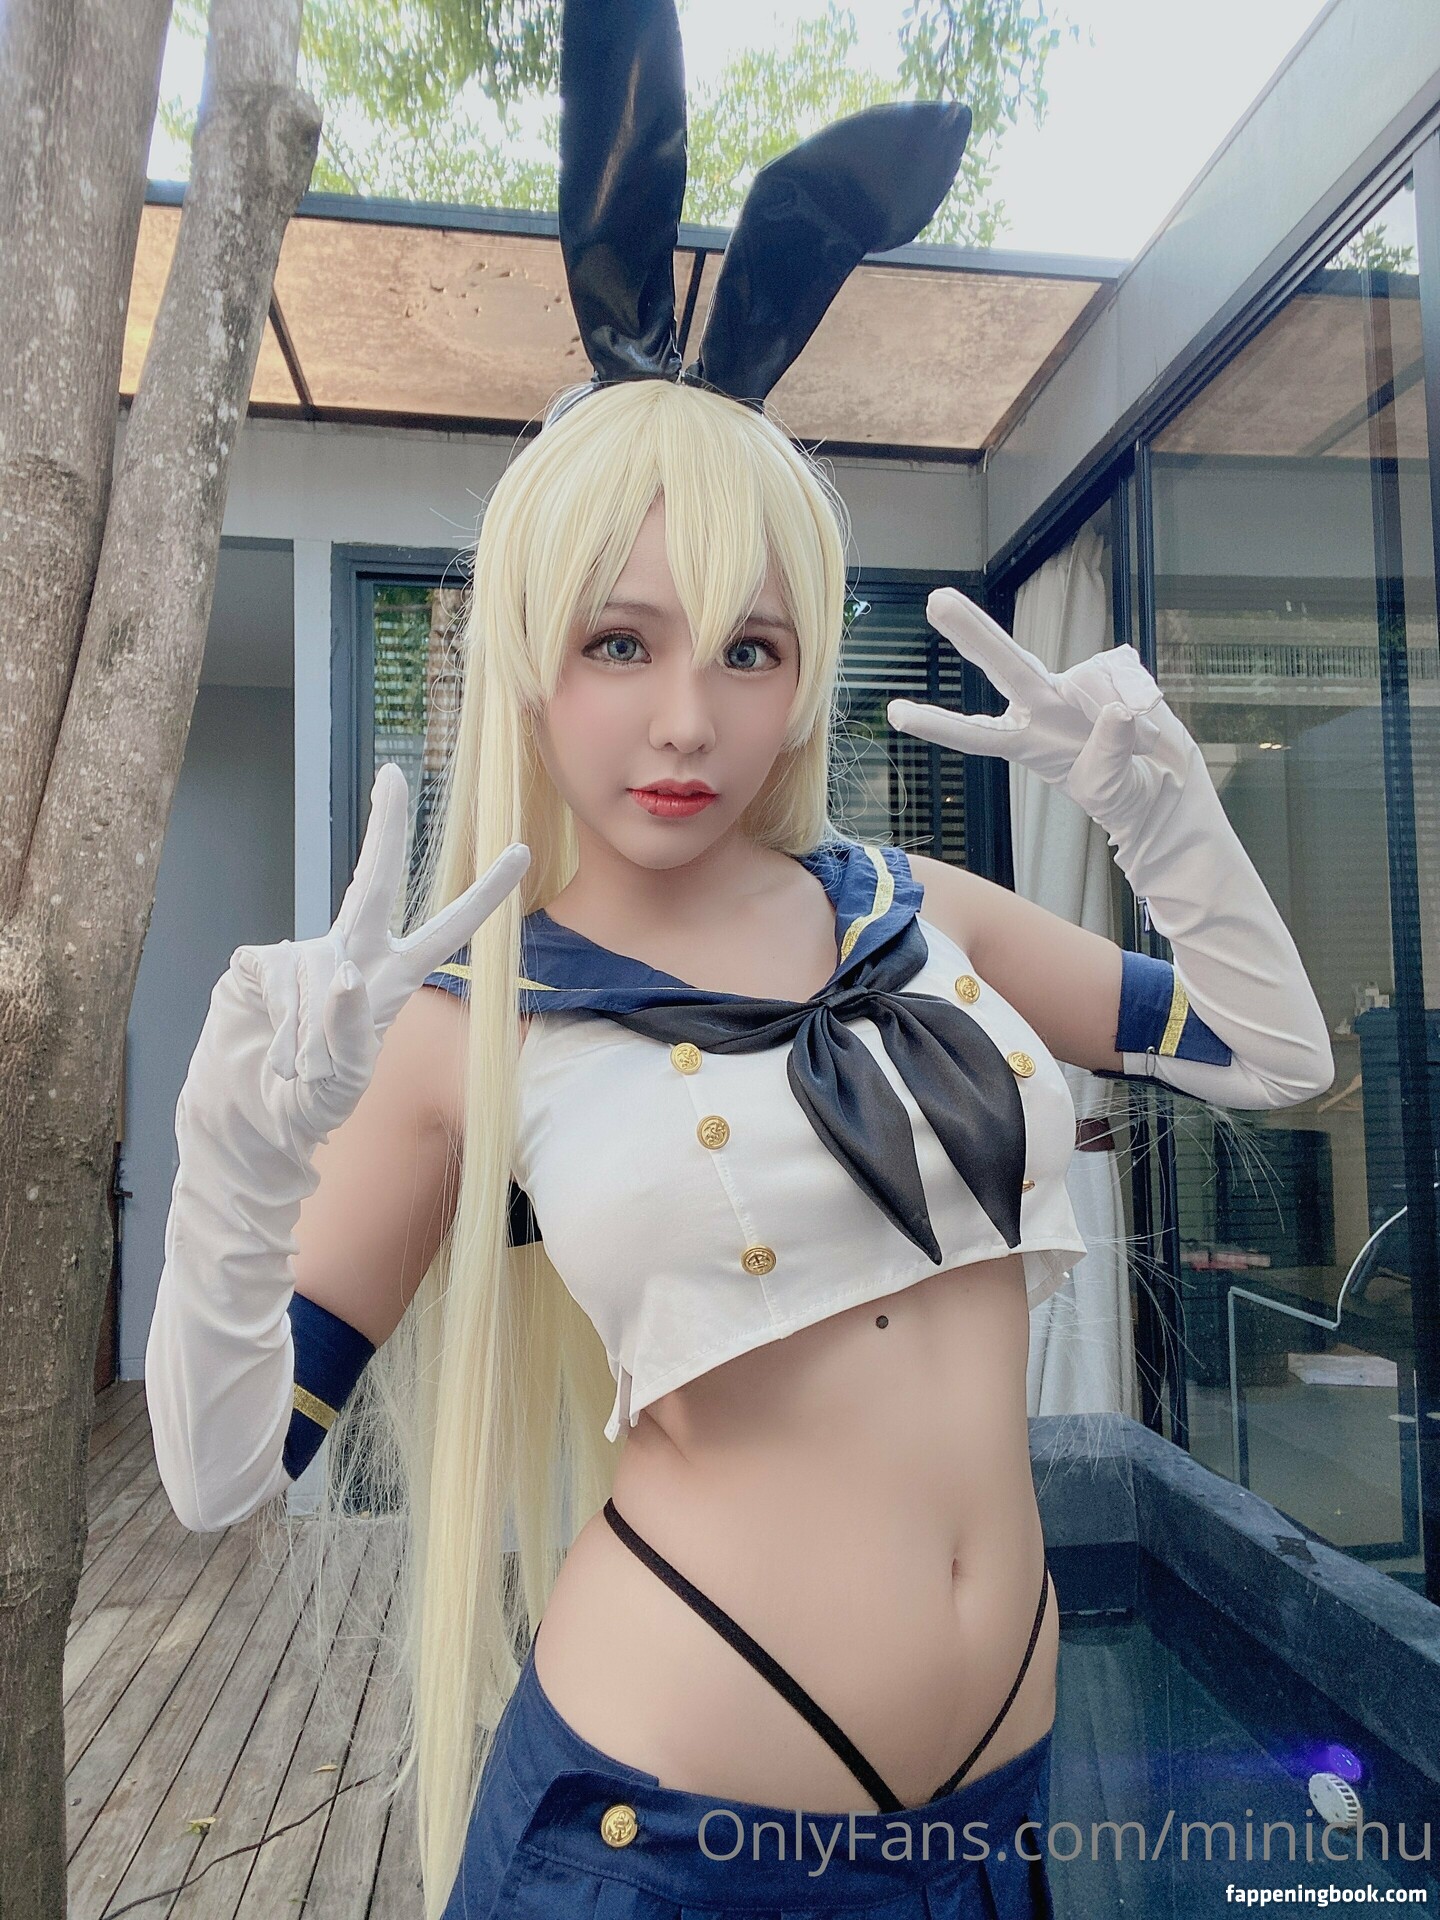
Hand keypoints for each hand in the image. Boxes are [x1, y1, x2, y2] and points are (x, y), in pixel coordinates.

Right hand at [224, 761, 529, 1141]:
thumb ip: (349, 1032)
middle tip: (394, 774)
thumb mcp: (345, 1081)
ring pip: (317, 975)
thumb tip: (340, 974)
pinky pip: (277, 981)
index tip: (523, 850)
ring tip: (301, 1071)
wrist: (252, 1113)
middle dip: (384, 828)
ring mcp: (303, 955)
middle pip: (372, 884)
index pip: (448, 933)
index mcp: (393, 979)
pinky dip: (280, 1026)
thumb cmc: (314, 1098)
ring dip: (310, 1035)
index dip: (484, 895)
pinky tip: (274, 1051)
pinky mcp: (257, 963)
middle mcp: (351, 954)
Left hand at [886, 588, 1182, 816]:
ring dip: (1120, 709)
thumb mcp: (1109, 789)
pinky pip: (1127, 675)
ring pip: (1093, 680)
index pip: (977, 733)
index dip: (938, 724)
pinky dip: (1143, 698)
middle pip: (1007, 664)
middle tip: (934, 600)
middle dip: (973, 632)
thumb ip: (1110, 754)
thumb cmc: (1123, 793)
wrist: (1164, 783)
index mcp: (1028, 740)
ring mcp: (1075, 684)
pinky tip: (1150, 721)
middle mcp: (1044, 704)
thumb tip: (1119, 710)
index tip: (895, 713)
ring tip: (1141, 746)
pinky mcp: (1112, 670)